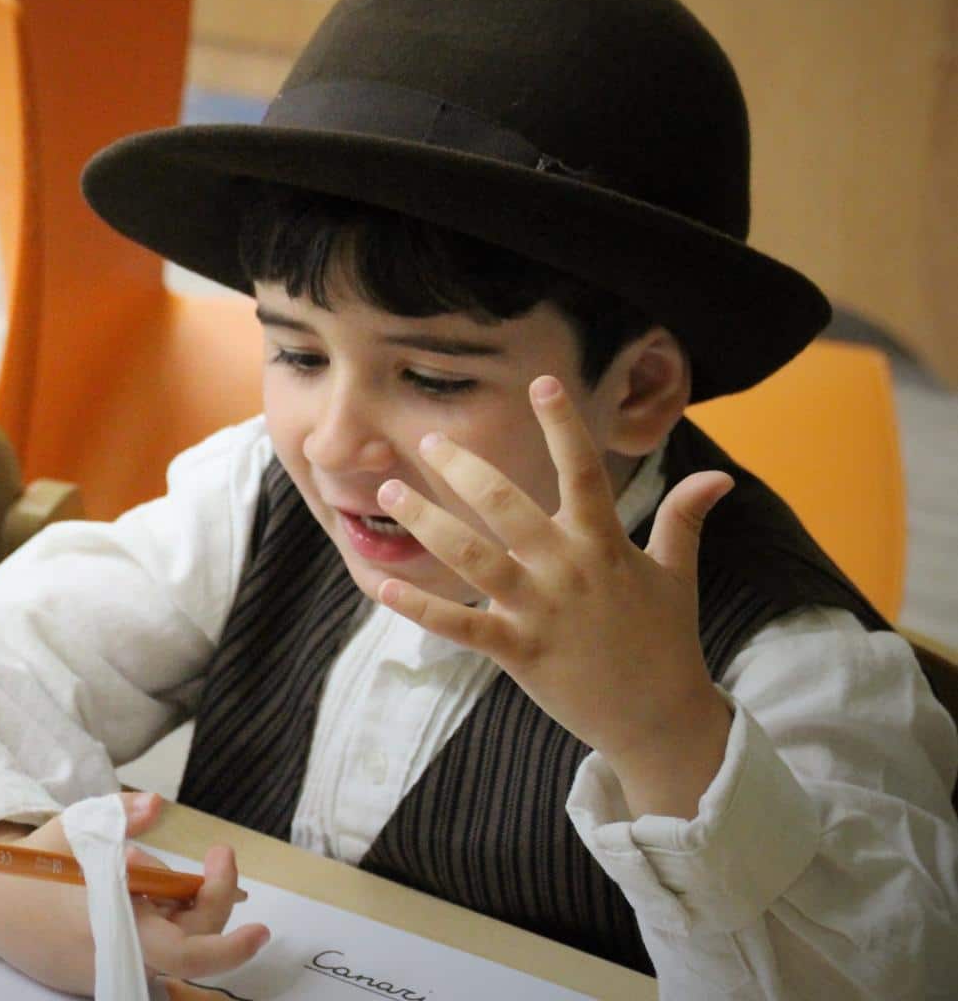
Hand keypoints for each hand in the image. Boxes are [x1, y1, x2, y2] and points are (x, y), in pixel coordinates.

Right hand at [0, 793, 268, 995]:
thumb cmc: (34, 867)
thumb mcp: (70, 830)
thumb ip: (116, 817)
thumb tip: (155, 804)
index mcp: (112, 927)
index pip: (186, 953)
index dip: (230, 947)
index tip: (262, 926)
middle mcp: (118, 957)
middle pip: (192, 943)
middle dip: (213, 898)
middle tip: (217, 854)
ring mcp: (117, 968)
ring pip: (176, 944)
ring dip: (186, 908)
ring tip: (165, 872)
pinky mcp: (114, 969)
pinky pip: (157, 948)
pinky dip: (166, 919)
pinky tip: (150, 893)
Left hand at [372, 375, 734, 814]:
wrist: (659, 719)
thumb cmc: (664, 640)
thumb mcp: (676, 574)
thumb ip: (684, 519)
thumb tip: (720, 475)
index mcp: (604, 545)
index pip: (583, 472)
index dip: (563, 426)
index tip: (542, 382)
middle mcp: (568, 570)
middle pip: (507, 507)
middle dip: (464, 470)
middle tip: (429, 442)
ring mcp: (540, 612)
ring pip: (472, 558)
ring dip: (427, 523)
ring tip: (390, 493)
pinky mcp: (518, 652)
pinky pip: (460, 626)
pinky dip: (420, 606)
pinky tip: (382, 584)